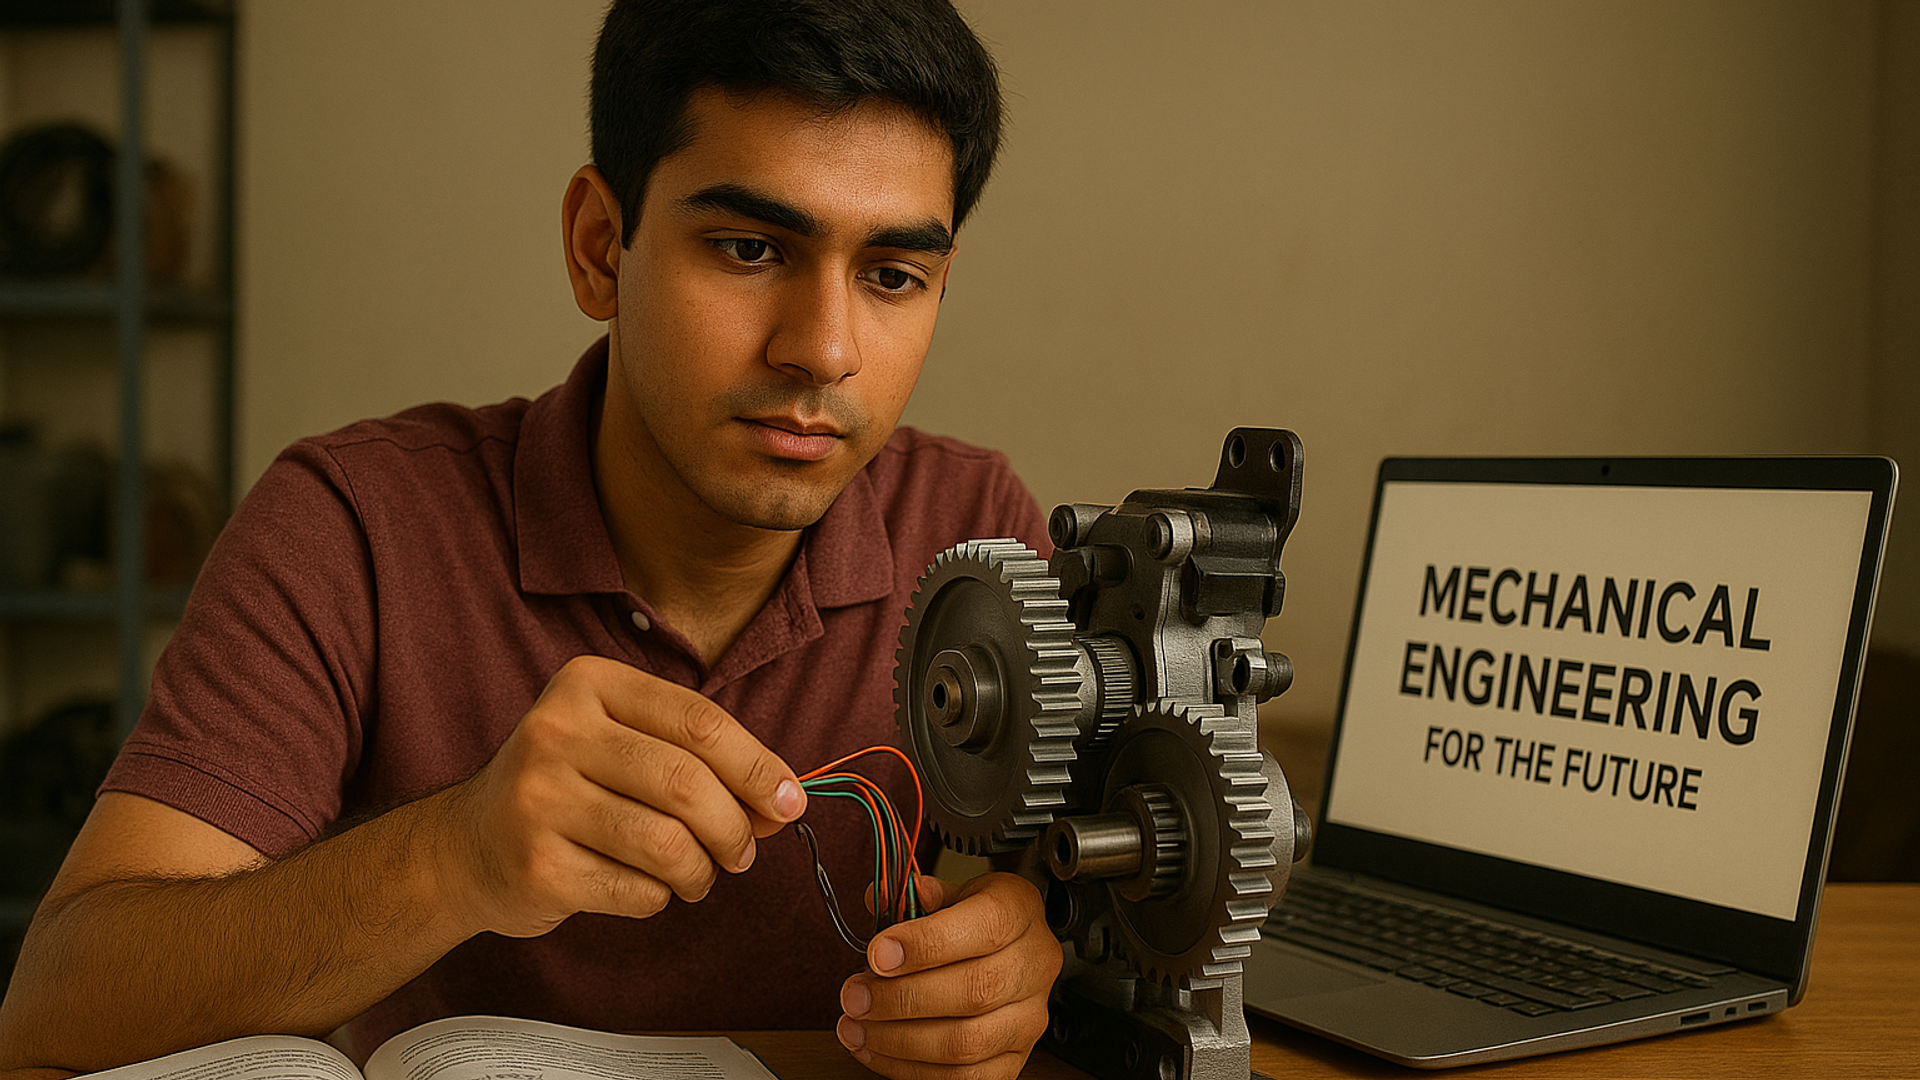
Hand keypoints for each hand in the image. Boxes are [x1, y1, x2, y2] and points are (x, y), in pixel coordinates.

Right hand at [432, 655, 806, 937]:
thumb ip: (702, 762)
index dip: (757, 766)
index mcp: (587, 683)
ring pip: (667, 843)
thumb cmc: (570, 790)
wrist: (467, 847)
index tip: (789, 801)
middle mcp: (556, 731)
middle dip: (734, 827)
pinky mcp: (536, 865)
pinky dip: (660, 897)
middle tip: (743, 851)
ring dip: (701, 871)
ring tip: (696, 874)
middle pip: (686, 783)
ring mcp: (539, 799)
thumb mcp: (627, 747)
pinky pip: (637, 891)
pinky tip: (645, 887)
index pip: (699, 721)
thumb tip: (783, 801)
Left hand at [836, 872, 1062, 1079]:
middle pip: (974, 991)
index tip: (877, 954)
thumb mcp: (948, 891)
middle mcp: (1034, 964)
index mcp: (1019, 910)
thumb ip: (913, 896)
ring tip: (857, 1027)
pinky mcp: (1015, 1057)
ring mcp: (1028, 1017)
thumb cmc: (974, 919)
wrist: (1010, 949)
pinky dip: (912, 1069)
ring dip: (899, 1040)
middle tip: (855, 996)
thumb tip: (879, 898)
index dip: (926, 944)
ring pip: (966, 1043)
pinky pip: (965, 1078)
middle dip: (901, 999)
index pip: (986, 927)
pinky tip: (878, 1050)